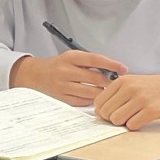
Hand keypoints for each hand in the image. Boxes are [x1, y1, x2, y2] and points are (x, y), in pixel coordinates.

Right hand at [10, 51, 128, 105]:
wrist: (36, 75)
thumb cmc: (58, 65)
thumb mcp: (72, 57)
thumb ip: (90, 62)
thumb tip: (113, 70)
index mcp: (70, 57)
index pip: (96, 59)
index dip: (112, 64)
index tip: (123, 69)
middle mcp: (66, 71)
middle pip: (95, 78)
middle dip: (109, 82)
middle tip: (118, 84)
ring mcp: (63, 86)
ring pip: (91, 92)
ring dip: (102, 92)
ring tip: (108, 92)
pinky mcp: (62, 98)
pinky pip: (83, 101)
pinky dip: (91, 100)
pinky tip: (94, 97)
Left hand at [93, 74, 159, 129]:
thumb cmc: (156, 87)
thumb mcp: (133, 82)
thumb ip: (117, 93)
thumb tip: (101, 111)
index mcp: (122, 81)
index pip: (99, 102)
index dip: (104, 111)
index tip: (113, 112)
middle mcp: (130, 88)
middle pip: (106, 113)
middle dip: (112, 119)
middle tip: (124, 116)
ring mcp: (140, 99)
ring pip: (116, 120)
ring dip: (123, 123)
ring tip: (133, 117)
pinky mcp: (151, 110)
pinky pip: (132, 125)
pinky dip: (135, 126)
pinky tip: (142, 119)